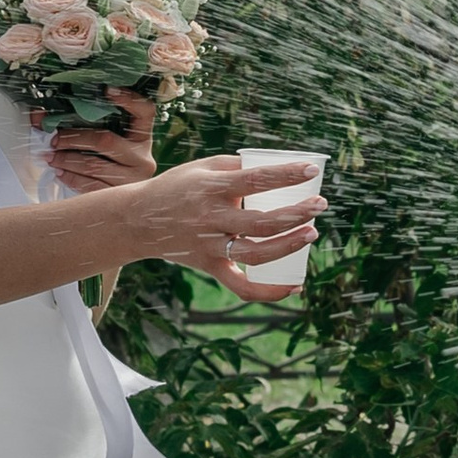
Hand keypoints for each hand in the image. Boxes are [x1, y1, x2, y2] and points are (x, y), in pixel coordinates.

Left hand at [43, 95, 156, 194]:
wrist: (125, 203)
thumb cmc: (110, 164)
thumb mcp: (107, 140)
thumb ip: (85, 126)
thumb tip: (40, 117)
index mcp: (142, 137)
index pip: (145, 111)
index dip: (129, 100)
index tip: (108, 90)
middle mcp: (142, 157)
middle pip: (106, 141)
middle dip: (74, 138)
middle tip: (54, 138)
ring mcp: (133, 179)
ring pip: (94, 166)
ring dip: (66, 160)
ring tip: (51, 157)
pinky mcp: (119, 197)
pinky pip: (90, 186)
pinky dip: (71, 177)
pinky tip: (60, 172)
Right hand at [98, 150, 325, 299]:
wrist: (138, 220)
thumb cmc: (177, 188)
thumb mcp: (202, 168)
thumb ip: (237, 167)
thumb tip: (278, 167)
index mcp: (211, 188)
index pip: (255, 179)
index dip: (286, 175)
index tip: (311, 169)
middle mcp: (211, 218)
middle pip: (260, 221)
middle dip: (296, 214)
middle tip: (319, 205)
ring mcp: (210, 246)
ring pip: (255, 253)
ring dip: (287, 245)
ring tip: (311, 234)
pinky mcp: (209, 266)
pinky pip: (240, 285)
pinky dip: (268, 291)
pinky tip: (295, 286)